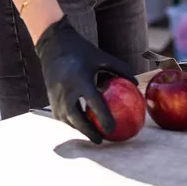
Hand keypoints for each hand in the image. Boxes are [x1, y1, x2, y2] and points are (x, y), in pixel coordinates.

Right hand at [34, 16, 133, 143]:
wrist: (53, 45)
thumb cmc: (82, 51)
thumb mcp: (101, 57)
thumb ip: (119, 69)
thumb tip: (136, 84)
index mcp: (81, 79)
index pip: (93, 103)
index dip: (103, 118)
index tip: (112, 129)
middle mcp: (66, 90)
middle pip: (77, 118)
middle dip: (89, 132)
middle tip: (101, 140)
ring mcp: (56, 95)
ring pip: (68, 119)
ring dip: (80, 129)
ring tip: (93, 135)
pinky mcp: (50, 98)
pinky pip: (61, 115)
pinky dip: (71, 122)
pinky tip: (81, 125)